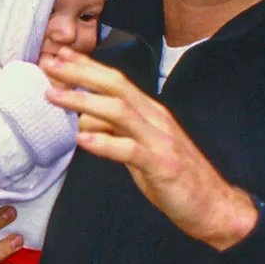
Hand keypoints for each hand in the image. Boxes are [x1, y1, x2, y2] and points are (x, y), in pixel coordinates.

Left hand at [42, 48, 257, 250]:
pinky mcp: (162, 165)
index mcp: (152, 113)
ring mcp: (160, 141)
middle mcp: (156, 119)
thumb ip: (115, 132)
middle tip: (49, 64)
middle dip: (80, 73)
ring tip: (55, 96)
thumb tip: (83, 121)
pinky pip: (130, 150)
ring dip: (84, 101)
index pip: (116, 81)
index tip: (60, 57)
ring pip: (119, 111)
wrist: (215, 206)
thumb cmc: (176, 178)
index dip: (87, 67)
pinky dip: (105, 143)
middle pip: (115, 86)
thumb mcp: (140, 150)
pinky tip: (82, 139)